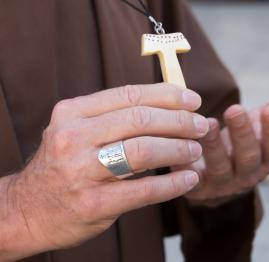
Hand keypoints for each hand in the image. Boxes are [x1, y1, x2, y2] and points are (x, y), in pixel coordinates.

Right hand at [0, 83, 208, 260]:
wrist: (26, 209)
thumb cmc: (62, 165)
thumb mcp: (77, 130)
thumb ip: (113, 117)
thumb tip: (166, 107)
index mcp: (73, 112)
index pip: (130, 95)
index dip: (167, 95)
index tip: (193, 100)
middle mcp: (74, 137)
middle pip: (141, 120)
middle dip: (180, 121)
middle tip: (201, 126)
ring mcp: (82, 171)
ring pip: (145, 151)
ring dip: (179, 149)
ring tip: (195, 150)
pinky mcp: (94, 203)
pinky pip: (144, 190)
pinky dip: (173, 183)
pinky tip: (189, 179)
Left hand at [172, 75, 268, 206]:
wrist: (216, 171)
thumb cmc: (242, 141)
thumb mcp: (262, 122)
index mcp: (266, 158)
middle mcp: (247, 174)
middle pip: (249, 157)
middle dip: (243, 134)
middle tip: (235, 109)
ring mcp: (222, 184)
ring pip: (220, 168)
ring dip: (214, 146)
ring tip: (207, 122)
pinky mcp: (197, 188)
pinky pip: (191, 179)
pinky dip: (185, 164)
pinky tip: (180, 144)